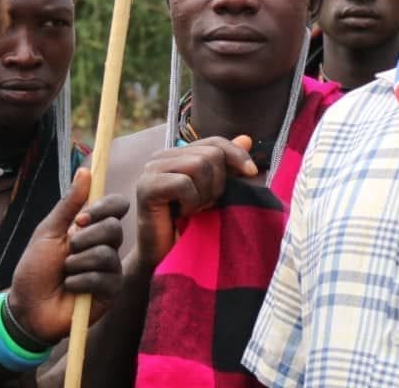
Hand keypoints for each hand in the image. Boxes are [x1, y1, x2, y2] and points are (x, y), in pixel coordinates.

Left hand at [7, 168, 128, 342]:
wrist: (28, 307)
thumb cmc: (35, 268)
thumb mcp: (48, 231)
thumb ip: (69, 203)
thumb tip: (85, 170)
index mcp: (91, 227)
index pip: (115, 206)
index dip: (103, 208)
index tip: (80, 219)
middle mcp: (104, 245)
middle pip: (114, 228)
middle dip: (85, 238)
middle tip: (67, 249)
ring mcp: (110, 269)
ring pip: (107, 253)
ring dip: (78, 262)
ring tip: (65, 272)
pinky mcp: (111, 291)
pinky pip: (104, 277)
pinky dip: (80, 281)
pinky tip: (71, 287)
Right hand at [134, 135, 254, 270]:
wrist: (167, 258)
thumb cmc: (193, 226)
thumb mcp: (217, 192)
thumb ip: (228, 166)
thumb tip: (247, 139)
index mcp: (179, 154)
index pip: (214, 142)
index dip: (236, 155)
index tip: (252, 173)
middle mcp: (162, 156)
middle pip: (210, 153)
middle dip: (218, 183)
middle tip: (206, 205)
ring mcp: (151, 169)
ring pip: (198, 164)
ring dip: (204, 194)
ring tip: (194, 210)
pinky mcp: (146, 186)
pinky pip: (183, 183)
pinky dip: (191, 202)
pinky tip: (182, 215)